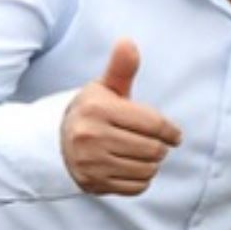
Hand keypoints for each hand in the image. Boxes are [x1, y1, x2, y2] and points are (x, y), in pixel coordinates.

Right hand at [60, 40, 182, 195]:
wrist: (56, 140)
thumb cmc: (93, 111)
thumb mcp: (105, 88)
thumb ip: (121, 68)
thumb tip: (128, 42)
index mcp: (98, 109)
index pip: (154, 124)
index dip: (171, 131)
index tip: (174, 134)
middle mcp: (91, 136)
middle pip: (153, 149)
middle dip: (160, 147)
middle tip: (155, 144)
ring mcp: (90, 162)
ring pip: (147, 170)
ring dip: (152, 164)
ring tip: (142, 155)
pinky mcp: (93, 183)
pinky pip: (136, 187)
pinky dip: (141, 179)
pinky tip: (131, 167)